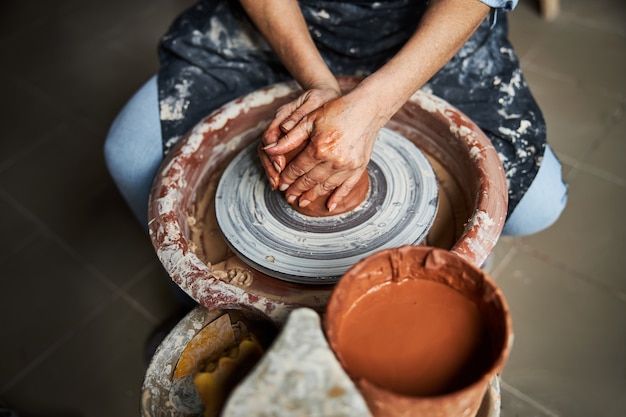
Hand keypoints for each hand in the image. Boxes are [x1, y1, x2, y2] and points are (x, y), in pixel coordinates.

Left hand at [261, 90, 385, 212]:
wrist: (367, 109)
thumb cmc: (336, 110)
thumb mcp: (309, 120)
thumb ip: (289, 138)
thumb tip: (269, 149)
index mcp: (318, 148)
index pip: (298, 168)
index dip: (287, 177)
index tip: (280, 183)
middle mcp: (333, 160)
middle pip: (310, 180)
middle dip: (296, 190)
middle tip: (288, 197)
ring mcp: (347, 166)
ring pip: (325, 186)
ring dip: (312, 195)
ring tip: (302, 202)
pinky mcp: (359, 168)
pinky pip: (346, 187)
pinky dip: (337, 198)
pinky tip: (329, 206)